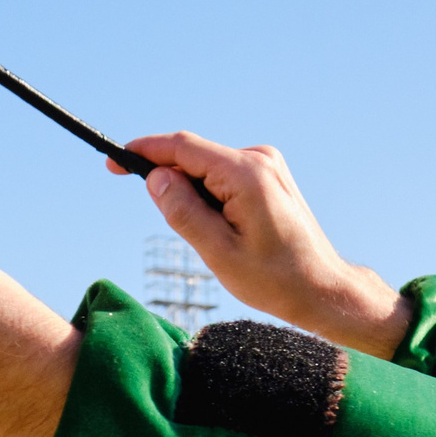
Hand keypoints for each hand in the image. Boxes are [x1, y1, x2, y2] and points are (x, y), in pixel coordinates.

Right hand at [112, 132, 412, 357]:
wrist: (322, 289)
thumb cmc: (274, 279)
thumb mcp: (218, 253)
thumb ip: (183, 212)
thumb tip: (156, 178)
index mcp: (246, 174)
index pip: (181, 147)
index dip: (143, 152)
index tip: (113, 163)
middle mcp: (259, 158)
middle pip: (193, 158)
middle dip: (171, 185)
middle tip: (182, 232)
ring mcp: (267, 164)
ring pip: (207, 170)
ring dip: (195, 198)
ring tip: (217, 243)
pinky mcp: (269, 175)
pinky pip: (223, 177)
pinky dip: (211, 199)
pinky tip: (228, 234)